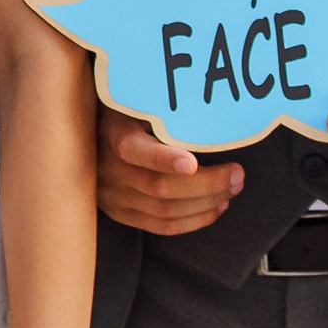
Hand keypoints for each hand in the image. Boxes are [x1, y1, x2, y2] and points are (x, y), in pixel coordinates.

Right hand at [96, 104, 240, 233]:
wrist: (89, 132)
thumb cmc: (128, 110)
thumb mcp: (139, 101)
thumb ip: (164, 111)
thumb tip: (211, 114)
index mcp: (111, 134)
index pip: (134, 150)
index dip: (163, 160)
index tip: (193, 163)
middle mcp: (107, 169)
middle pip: (160, 187)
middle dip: (207, 185)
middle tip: (238, 175)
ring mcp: (111, 195)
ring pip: (165, 211)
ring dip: (206, 204)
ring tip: (232, 190)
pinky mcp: (119, 212)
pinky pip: (160, 227)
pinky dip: (193, 221)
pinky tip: (215, 208)